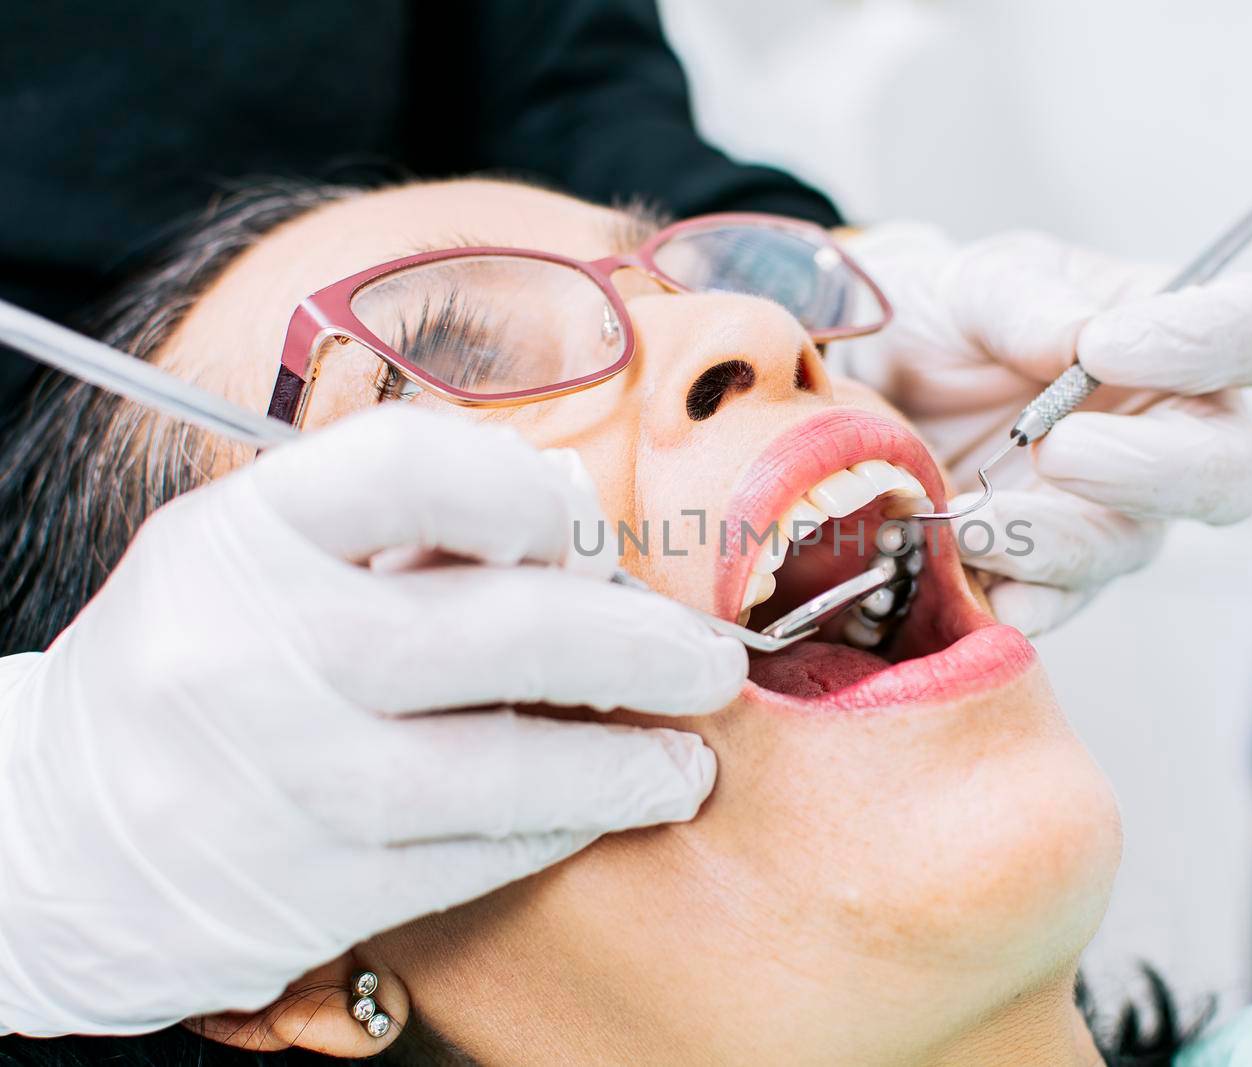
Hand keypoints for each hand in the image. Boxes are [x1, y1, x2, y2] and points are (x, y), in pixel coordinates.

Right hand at [0, 406, 745, 1035]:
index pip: (413, 469)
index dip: (530, 495)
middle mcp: (246, 648)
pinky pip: (468, 856)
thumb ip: (405, 538)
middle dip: (635, 646)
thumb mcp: (263, 563)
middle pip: (492, 628)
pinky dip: (554, 829)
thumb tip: (578, 530)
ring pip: (494, 767)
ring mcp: (271, 779)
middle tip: (711, 663)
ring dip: (619, 763)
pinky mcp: (297, 891)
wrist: (56, 845)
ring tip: (686, 763)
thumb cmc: (203, 668)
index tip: (589, 539)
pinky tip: (599, 810)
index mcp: (242, 534)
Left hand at [836, 223, 1251, 633]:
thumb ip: (1028, 303)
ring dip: (1052, 539)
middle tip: (1053, 449)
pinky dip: (1011, 597)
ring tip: (968, 515)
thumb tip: (1080, 338)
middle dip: (1150, 469)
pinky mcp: (1047, 576)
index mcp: (1173, 339)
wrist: (875, 378)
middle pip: (1233, 472)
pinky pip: (1051, 605)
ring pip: (1132, 547)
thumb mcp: (976, 284)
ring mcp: (1114, 514)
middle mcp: (1167, 434)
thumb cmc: (950, 319)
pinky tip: (964, 572)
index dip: (1203, 345)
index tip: (1103, 346)